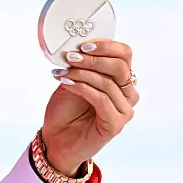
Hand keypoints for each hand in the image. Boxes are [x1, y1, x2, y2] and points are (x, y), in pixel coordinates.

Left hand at [42, 39, 138, 175]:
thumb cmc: (65, 110)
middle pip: (120, 66)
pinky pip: (102, 99)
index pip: (124, 54)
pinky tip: (67, 83)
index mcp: (119, 80)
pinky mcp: (116, 124)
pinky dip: (82, 88)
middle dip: (93, 58)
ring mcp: (124, 110)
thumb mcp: (71, 80)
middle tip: (71, 56)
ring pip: (109, 83)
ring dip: (83, 73)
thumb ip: (79, 65)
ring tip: (63, 72)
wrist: (56, 139)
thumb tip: (76, 46)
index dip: (106, 45)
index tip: (83, 44)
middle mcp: (127, 94)